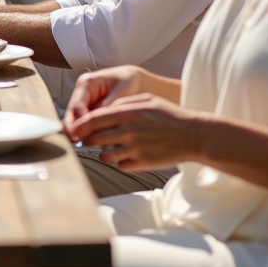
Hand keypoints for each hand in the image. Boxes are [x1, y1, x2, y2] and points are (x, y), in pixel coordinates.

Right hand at [63, 65, 146, 137]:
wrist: (135, 80)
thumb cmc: (129, 81)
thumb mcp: (122, 92)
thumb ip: (109, 107)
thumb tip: (99, 123)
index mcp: (86, 83)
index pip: (77, 105)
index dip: (78, 121)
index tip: (81, 135)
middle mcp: (81, 93)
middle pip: (72, 113)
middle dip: (74, 128)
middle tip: (76, 142)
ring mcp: (85, 103)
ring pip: (76, 120)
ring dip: (80, 131)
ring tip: (86, 144)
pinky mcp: (90, 111)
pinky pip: (86, 123)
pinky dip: (88, 132)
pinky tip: (93, 141)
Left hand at [66, 94, 203, 170]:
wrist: (193, 136)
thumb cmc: (169, 115)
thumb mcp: (147, 100)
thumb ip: (123, 104)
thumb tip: (104, 108)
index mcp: (128, 113)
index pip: (93, 120)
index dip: (80, 126)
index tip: (73, 129)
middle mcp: (128, 132)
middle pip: (95, 139)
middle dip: (89, 140)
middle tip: (89, 140)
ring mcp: (135, 149)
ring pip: (105, 155)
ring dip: (104, 152)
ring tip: (111, 148)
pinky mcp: (142, 163)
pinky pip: (120, 166)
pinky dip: (120, 162)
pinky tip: (128, 155)